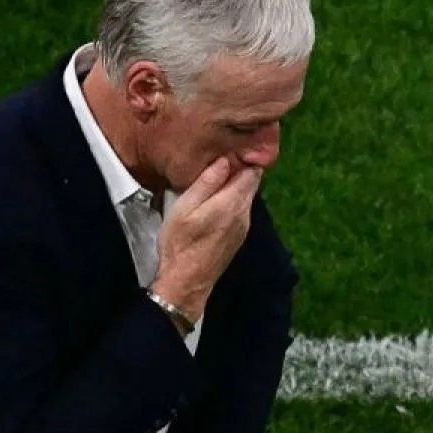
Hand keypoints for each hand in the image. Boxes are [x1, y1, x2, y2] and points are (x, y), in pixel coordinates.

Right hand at [151, 158, 261, 321]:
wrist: (186, 283)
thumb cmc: (180, 244)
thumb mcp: (185, 207)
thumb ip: (207, 182)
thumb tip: (224, 160)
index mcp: (233, 203)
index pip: (252, 171)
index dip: (244, 157)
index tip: (229, 149)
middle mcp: (244, 214)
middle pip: (251, 183)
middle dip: (239, 170)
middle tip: (219, 160)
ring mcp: (243, 228)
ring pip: (245, 197)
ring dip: (233, 186)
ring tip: (213, 180)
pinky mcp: (237, 238)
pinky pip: (239, 211)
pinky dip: (231, 202)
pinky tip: (213, 203)